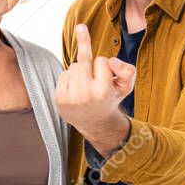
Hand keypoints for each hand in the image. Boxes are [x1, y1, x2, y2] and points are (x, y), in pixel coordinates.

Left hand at [55, 24, 136, 156]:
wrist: (96, 124)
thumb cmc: (111, 100)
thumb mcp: (126, 86)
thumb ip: (126, 69)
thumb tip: (110, 61)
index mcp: (102, 91)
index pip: (101, 60)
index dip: (106, 65)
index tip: (109, 75)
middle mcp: (84, 95)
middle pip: (84, 61)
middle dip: (91, 66)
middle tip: (95, 77)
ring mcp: (69, 97)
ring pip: (72, 66)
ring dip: (80, 71)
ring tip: (87, 86)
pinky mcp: (58, 98)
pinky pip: (63, 74)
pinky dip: (70, 78)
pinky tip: (76, 90)